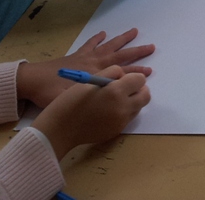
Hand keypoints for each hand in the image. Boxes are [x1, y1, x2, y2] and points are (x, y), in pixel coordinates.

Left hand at [16, 28, 154, 107]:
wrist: (31, 80)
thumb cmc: (50, 93)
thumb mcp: (73, 98)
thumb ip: (92, 96)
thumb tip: (111, 97)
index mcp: (96, 74)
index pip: (120, 73)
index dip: (135, 73)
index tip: (149, 72)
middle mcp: (94, 63)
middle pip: (120, 56)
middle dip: (136, 52)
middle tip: (151, 46)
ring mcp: (85, 57)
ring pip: (108, 46)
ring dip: (122, 39)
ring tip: (134, 31)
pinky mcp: (75, 56)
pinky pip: (89, 44)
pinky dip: (97, 38)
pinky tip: (103, 33)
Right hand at [32, 66, 150, 159]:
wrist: (59, 129)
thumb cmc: (70, 101)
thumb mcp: (90, 79)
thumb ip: (111, 73)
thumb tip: (123, 76)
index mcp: (116, 91)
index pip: (140, 80)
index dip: (133, 77)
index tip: (123, 78)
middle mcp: (122, 108)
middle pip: (145, 96)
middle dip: (139, 89)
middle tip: (126, 88)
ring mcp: (121, 122)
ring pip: (138, 107)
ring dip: (132, 101)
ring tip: (115, 99)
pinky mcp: (116, 131)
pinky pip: (127, 118)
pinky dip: (123, 112)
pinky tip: (107, 110)